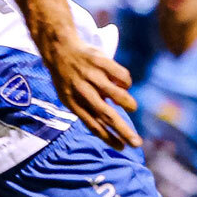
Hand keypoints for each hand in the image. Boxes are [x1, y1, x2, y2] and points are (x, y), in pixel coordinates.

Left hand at [39, 33, 139, 148]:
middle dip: (124, 131)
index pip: (93, 125)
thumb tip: (108, 125)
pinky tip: (124, 85)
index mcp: (73, 102)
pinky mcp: (101, 62)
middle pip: (107, 115)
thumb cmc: (67, 77)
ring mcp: (92, 76)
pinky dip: (126, 83)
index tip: (122, 148)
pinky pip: (122, 76)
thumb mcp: (68, 96)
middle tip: (137, 144)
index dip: (108, 138)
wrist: (59, 48)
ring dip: (128, 104)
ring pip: (118, 95)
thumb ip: (85, 109)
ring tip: (132, 107)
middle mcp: (83, 91)